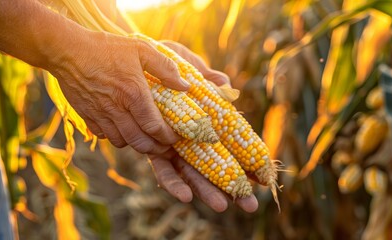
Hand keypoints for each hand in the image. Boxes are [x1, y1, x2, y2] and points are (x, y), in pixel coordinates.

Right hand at [48, 31, 190, 153]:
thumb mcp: (141, 50)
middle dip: (156, 149)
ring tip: (147, 139)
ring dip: (137, 144)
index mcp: (133, 94)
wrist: (67, 51)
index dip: (168, 137)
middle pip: (140, 142)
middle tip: (166, 147)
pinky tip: (123, 130)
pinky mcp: (87, 116)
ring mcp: (100, 115)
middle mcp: (117, 109)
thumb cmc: (106, 48)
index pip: (155, 127)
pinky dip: (117, 138)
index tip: (176, 137)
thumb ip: (165, 68)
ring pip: (122, 143)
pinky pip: (104, 136)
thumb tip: (185, 86)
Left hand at [149, 41, 257, 212]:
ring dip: (206, 190)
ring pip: (192, 172)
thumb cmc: (162, 61)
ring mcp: (173, 143)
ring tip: (222, 206)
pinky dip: (173, 182)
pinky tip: (185, 196)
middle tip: (250, 205)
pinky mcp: (153, 147)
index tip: (262, 178)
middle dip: (232, 186)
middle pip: (215, 164)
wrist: (130, 63)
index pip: (230, 144)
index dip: (246, 162)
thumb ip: (206, 75)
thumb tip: (225, 84)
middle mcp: (191, 135)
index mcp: (205, 119)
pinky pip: (163, 168)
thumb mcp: (187, 64)